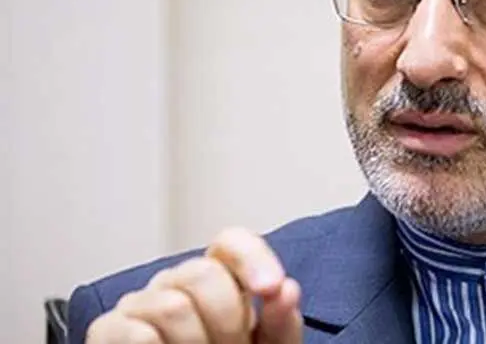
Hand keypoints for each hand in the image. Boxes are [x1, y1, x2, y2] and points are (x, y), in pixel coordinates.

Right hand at [85, 227, 302, 342]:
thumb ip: (279, 323)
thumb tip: (287, 290)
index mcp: (217, 279)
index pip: (231, 242)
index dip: (252, 259)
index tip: (271, 288)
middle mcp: (176, 282)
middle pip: (203, 273)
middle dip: (227, 320)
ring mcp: (139, 304)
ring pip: (172, 305)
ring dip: (195, 343)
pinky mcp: (107, 330)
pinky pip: (138, 332)